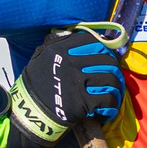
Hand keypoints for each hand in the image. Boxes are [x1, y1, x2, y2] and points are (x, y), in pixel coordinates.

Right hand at [3, 23, 125, 147]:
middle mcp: (71, 62)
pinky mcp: (83, 102)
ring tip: (113, 96)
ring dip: (116, 90)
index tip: (107, 59)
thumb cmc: (36, 86)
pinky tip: (106, 111)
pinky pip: (108, 100)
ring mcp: (77, 82)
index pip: (94, 42)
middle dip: (115, 71)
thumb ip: (57, 43)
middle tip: (114, 81)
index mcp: (61, 49)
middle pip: (108, 61)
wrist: (30, 114)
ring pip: (112, 80)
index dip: (105, 50)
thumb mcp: (41, 57)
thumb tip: (75, 34)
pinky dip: (111, 107)